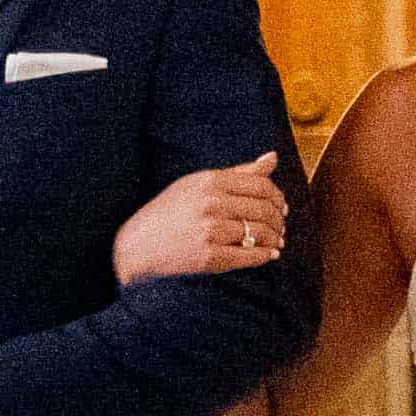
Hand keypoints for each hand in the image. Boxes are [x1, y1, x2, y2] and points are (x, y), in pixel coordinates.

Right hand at [114, 161, 287, 282]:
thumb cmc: (167, 212)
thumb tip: (272, 158)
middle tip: (281, 228)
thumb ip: (237, 173)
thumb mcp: (197, 184)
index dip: (277, 197)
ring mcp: (210, 231)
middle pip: (263, 209)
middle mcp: (211, 203)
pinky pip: (249, 255)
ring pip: (259, 232)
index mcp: (209, 181)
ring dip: (274, 239)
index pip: (261, 185)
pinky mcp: (209, 257)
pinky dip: (264, 256)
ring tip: (276, 243)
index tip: (280, 207)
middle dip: (278, 220)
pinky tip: (268, 256)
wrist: (135, 247)